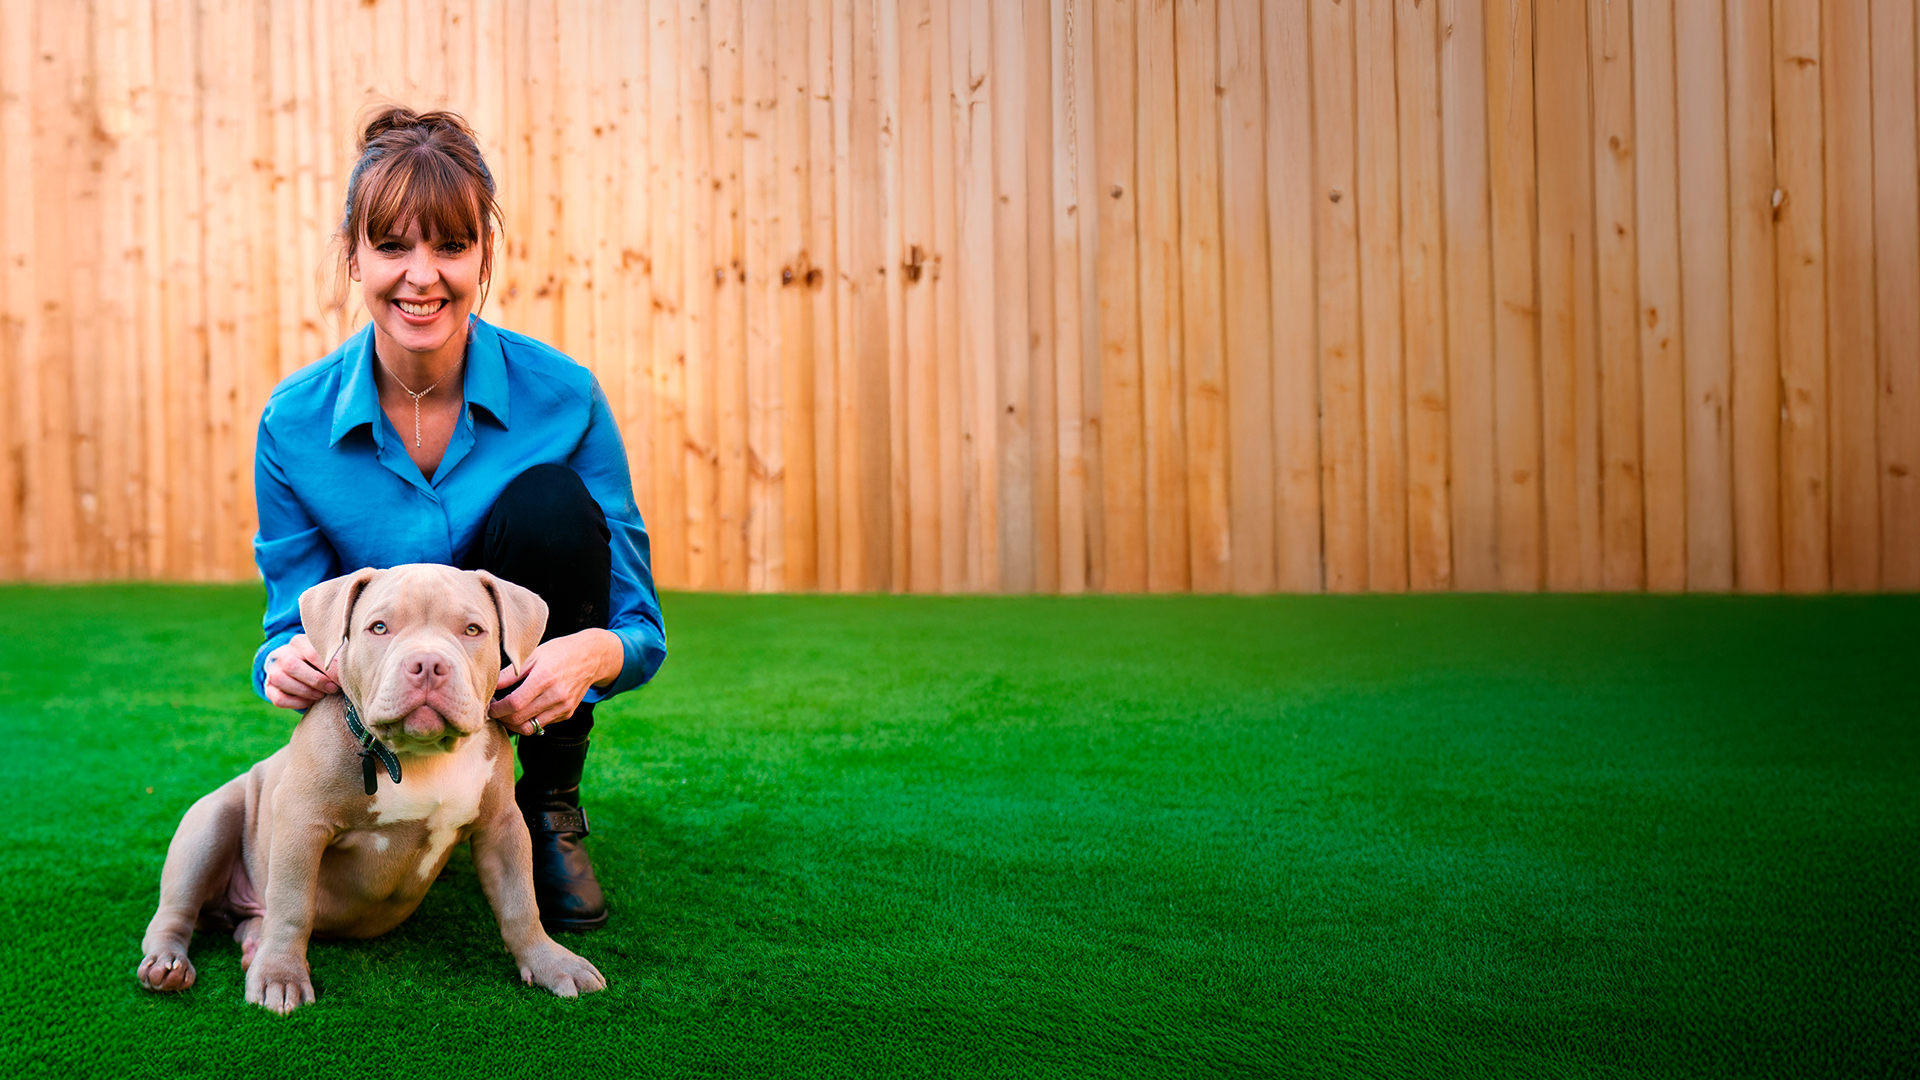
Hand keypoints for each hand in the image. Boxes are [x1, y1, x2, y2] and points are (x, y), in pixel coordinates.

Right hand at [263, 633, 337, 710]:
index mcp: (298, 642)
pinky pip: (279, 698)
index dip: (329, 669)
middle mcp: (281, 654)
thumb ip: (336, 659)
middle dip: (316, 681)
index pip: (312, 653)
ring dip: (305, 692)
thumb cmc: (320, 660)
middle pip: (292, 666)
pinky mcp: (268, 687)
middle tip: (332, 689)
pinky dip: (296, 703)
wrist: (297, 666)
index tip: (341, 680)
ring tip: (321, 695)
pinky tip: (310, 702)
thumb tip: (348, 671)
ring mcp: (272, 671)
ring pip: (281, 681)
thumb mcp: (327, 654)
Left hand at [487, 629, 623, 735]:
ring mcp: (563, 707)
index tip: (489, 705)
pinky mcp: (568, 713)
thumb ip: (510, 674)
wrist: (591, 656)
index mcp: (544, 678)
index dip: (496, 709)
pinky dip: (530, 721)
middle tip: (494, 711)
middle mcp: (556, 696)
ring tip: (507, 714)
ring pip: (530, 728)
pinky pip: (543, 724)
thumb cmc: (559, 652)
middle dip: (502, 718)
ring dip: (514, 724)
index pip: (513, 704)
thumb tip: (489, 687)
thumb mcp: (533, 655)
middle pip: (519, 720)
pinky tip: (526, 709)